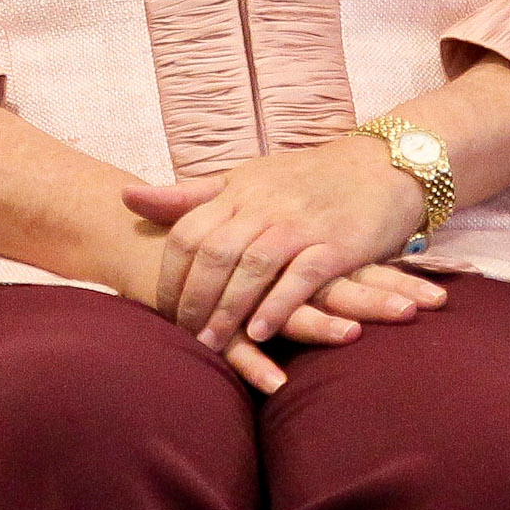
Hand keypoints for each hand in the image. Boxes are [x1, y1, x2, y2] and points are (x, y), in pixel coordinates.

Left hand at [120, 138, 431, 375]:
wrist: (382, 165)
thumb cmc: (306, 178)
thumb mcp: (245, 179)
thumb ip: (190, 196)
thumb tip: (127, 197)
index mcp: (238, 189)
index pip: (188, 231)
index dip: (170, 275)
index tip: (161, 310)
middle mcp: (265, 204)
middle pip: (215, 253)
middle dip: (193, 299)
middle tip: (182, 338)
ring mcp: (302, 222)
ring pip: (253, 266)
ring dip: (229, 309)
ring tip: (212, 345)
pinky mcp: (338, 242)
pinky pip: (303, 275)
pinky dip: (279, 303)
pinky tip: (263, 332)